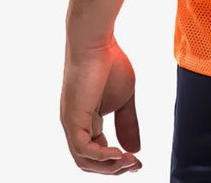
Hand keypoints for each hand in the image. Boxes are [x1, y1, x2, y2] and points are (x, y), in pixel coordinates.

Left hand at [60, 37, 142, 173]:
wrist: (96, 41)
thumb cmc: (110, 62)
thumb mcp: (125, 98)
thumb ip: (127, 123)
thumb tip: (135, 150)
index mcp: (87, 121)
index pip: (98, 152)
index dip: (117, 162)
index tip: (138, 162)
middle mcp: (76, 126)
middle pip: (89, 162)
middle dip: (114, 169)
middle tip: (136, 167)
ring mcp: (72, 123)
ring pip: (84, 160)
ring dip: (109, 166)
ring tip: (130, 162)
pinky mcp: (72, 119)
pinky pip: (83, 149)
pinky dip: (101, 156)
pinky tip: (119, 153)